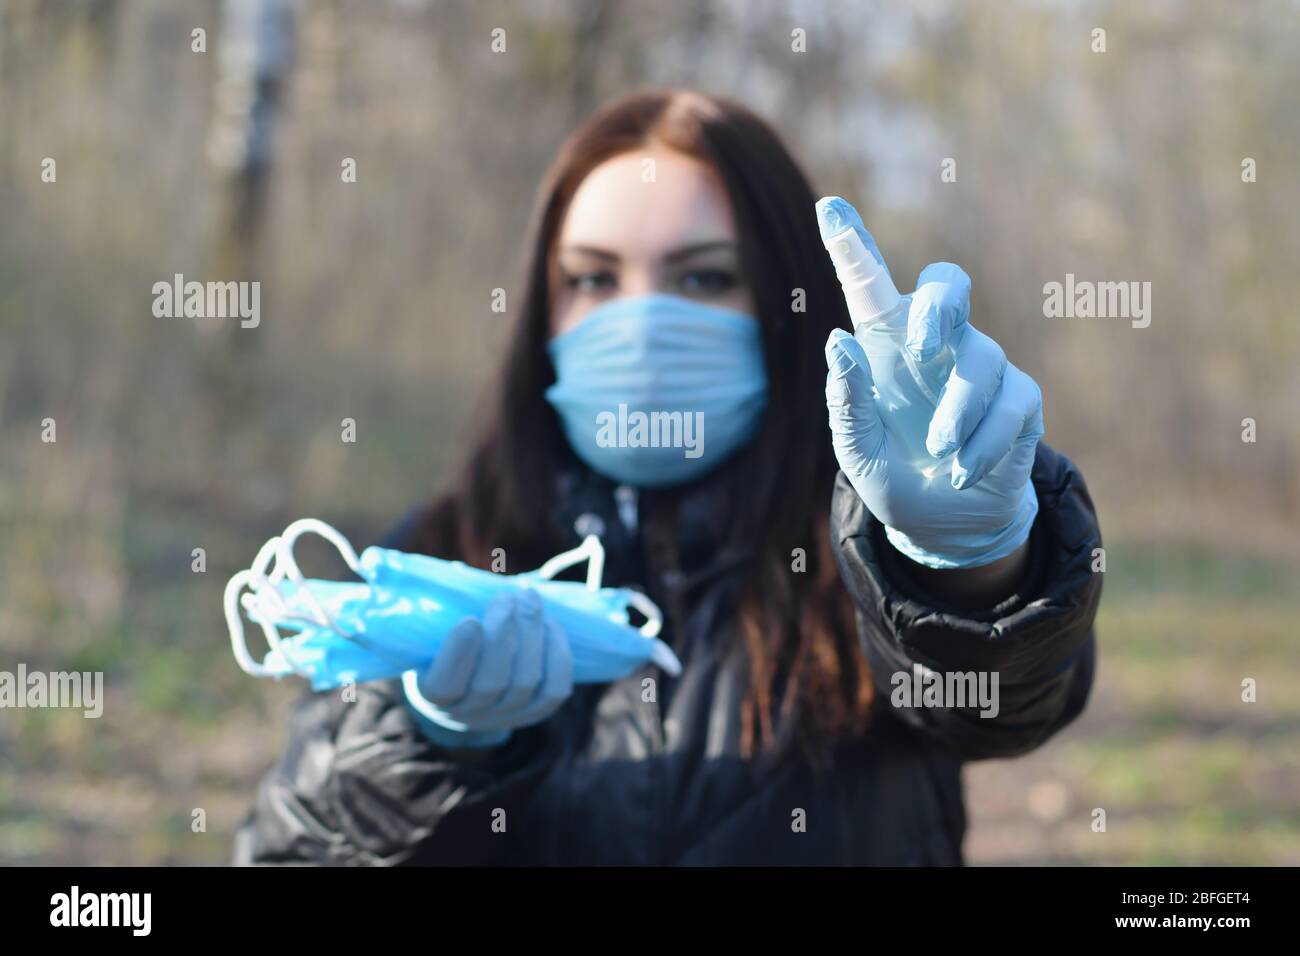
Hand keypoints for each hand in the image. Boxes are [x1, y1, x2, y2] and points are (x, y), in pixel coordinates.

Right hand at [404, 589, 573, 748]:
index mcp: (434, 695)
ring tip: (529, 597)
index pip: (446, 684)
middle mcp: (469, 714)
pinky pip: (555, 688)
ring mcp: (505, 716)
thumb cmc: (446, 643)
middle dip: (503, 634)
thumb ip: (442, 608)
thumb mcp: (433, 631)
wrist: (469, 685)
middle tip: (506, 597)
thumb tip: (459, 572)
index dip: (460, 654)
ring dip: (532, 634)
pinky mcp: (536, 712)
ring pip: (526, 682)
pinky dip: (557, 653)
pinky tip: (550, 623)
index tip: (470, 620)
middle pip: (491, 683)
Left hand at [821, 200, 1042, 569]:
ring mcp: (981, 366)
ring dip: (957, 412)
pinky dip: (983, 444)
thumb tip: (840, 343)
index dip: (851, 245)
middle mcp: (935, 343)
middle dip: (939, 305)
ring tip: (938, 453)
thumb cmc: (893, 472)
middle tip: (919, 344)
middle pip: (948, 285)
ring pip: (981, 360)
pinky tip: (961, 472)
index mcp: (885, 345)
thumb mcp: (856, 449)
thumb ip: (845, 402)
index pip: (870, 284)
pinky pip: (1010, 406)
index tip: (828, 208)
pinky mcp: (1019, 399)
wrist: (943, 525)